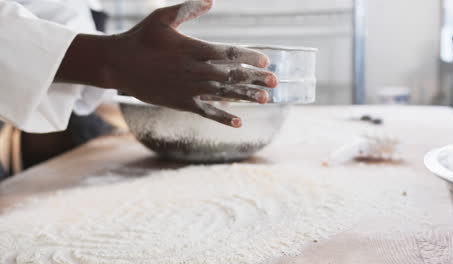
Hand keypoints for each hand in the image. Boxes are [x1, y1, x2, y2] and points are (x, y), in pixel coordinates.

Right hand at [58, 0, 276, 127]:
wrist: (118, 65)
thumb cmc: (140, 38)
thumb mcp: (163, 17)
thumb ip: (188, 8)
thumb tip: (211, 0)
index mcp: (194, 49)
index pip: (230, 54)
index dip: (250, 57)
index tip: (266, 60)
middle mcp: (196, 71)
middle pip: (233, 75)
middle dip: (255, 78)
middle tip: (275, 82)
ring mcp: (190, 89)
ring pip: (225, 94)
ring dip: (246, 97)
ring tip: (264, 99)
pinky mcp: (182, 103)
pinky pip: (207, 112)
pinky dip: (224, 117)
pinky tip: (239, 122)